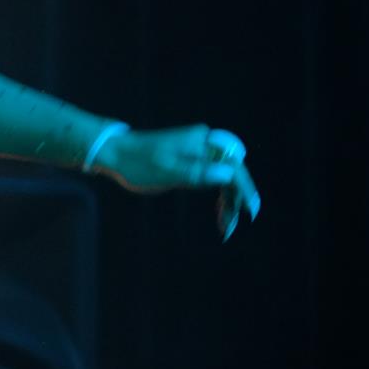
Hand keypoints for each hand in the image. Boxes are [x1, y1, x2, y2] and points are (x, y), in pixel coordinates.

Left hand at [96, 124, 261, 240]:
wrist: (116, 153)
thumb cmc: (138, 162)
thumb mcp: (166, 170)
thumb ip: (196, 171)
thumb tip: (226, 173)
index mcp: (201, 141)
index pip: (232, 165)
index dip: (245, 188)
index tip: (251, 211)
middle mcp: (204, 144)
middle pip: (232, 172)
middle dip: (237, 199)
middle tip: (232, 227)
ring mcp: (199, 152)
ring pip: (225, 178)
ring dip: (228, 201)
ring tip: (226, 226)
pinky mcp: (193, 162)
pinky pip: (214, 179)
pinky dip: (218, 196)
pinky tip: (220, 214)